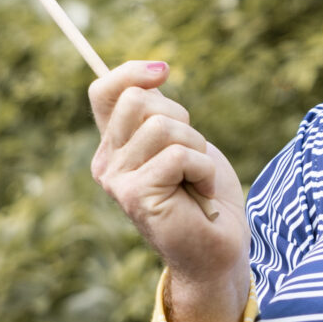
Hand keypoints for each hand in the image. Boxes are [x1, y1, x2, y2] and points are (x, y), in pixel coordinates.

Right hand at [88, 60, 250, 321]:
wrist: (218, 250)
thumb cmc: (204, 196)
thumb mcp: (182, 141)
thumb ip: (160, 114)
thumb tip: (155, 71)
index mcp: (114, 146)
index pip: (104, 91)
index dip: (131, 71)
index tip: (165, 72)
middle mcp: (106, 162)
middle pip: (138, 100)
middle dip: (180, 119)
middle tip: (192, 157)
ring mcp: (117, 180)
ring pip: (163, 126)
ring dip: (197, 149)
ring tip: (196, 179)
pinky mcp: (135, 196)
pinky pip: (177, 155)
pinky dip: (203, 170)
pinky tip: (201, 194)